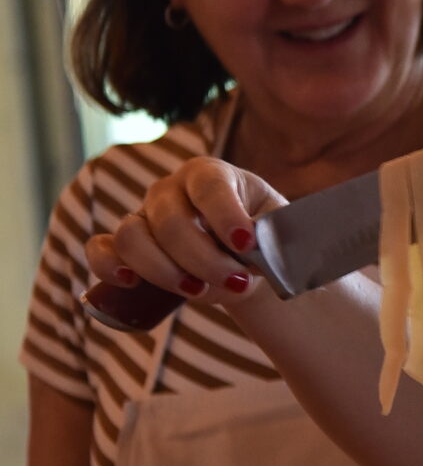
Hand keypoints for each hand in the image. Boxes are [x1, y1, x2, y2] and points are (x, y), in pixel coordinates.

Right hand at [86, 156, 284, 307]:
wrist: (247, 265)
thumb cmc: (264, 242)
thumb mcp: (278, 233)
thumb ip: (273, 237)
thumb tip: (259, 249)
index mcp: (209, 175)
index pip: (209, 186)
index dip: (225, 215)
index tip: (246, 245)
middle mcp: (169, 190)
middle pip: (171, 221)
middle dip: (203, 259)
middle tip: (236, 282)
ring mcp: (142, 216)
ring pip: (131, 237)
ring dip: (164, 271)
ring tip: (198, 291)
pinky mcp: (122, 246)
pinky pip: (100, 250)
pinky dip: (109, 266)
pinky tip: (131, 283)